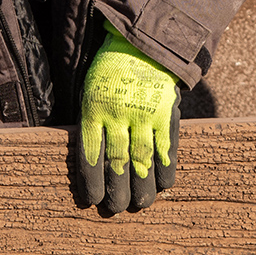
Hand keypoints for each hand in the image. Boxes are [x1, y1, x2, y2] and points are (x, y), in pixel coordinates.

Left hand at [80, 23, 180, 212]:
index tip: (93, 201)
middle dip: (117, 189)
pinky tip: (163, 185)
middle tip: (117, 209)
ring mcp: (145, 114)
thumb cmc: (110, 75)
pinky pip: (167, 146)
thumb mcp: (91, 92)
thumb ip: (91, 123)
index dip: (92, 180)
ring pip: (142, 158)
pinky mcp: (166, 113)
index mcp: (94, 109)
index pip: (91, 152)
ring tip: (140, 204)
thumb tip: (89, 163)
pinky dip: (166, 168)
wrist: (142, 45)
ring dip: (141, 185)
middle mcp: (119, 113)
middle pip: (117, 160)